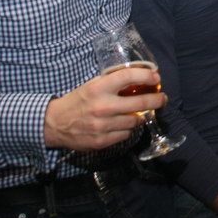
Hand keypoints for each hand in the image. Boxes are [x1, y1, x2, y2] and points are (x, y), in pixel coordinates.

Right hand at [43, 67, 164, 150]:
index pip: (129, 77)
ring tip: (135, 113)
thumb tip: (141, 78)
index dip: (146, 76)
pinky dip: (126, 129)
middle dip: (157, 100)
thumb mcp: (92, 85)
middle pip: (141, 102)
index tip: (156, 77)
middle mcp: (103, 106)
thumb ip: (113, 83)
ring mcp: (103, 125)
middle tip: (163, 98)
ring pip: (135, 120)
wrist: (54, 123)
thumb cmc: (77, 100)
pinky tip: (120, 124)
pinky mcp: (102, 141)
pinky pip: (125, 134)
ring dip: (139, 116)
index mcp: (99, 88)